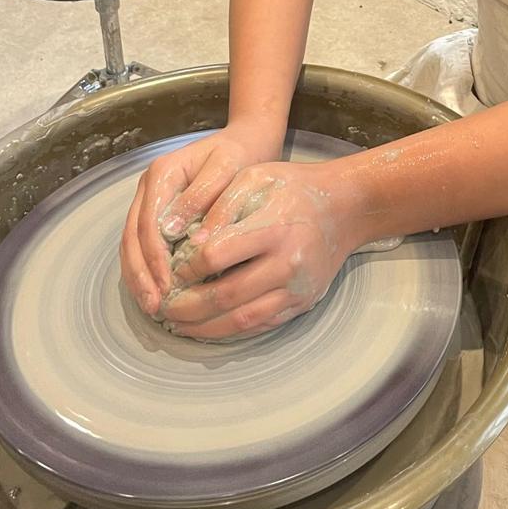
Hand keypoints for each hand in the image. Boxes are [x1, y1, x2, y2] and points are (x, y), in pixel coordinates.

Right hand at [120, 125, 281, 314]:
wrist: (247, 139)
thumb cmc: (240, 155)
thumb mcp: (226, 167)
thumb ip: (200, 196)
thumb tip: (172, 230)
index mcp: (162, 173)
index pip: (148, 223)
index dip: (154, 258)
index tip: (166, 286)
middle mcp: (149, 187)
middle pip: (132, 236)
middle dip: (141, 274)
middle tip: (154, 306)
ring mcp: (150, 200)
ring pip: (132, 243)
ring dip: (139, 277)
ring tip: (152, 306)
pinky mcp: (158, 212)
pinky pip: (143, 244)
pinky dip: (146, 269)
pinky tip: (157, 292)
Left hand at [154, 160, 359, 340]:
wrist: (346, 208)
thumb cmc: (295, 188)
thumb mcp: (257, 177)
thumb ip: (221, 204)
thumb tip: (190, 240)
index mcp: (273, 228)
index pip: (217, 255)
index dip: (187, 266)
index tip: (171, 267)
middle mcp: (287, 264)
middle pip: (226, 295)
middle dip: (187, 306)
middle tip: (162, 307)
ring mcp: (296, 289)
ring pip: (242, 319)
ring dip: (204, 328)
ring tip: (177, 324)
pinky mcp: (302, 303)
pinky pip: (260, 325)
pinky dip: (230, 331)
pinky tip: (208, 327)